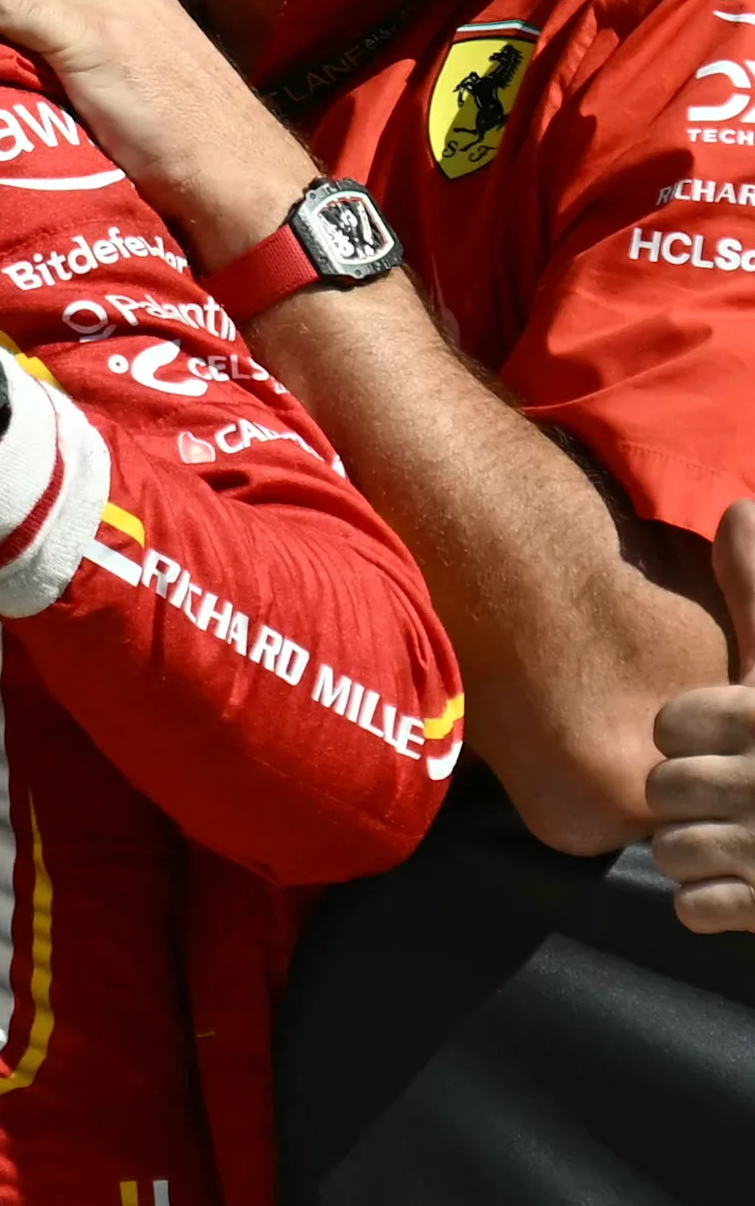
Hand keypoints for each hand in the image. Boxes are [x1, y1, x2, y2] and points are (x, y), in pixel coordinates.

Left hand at [648, 501, 754, 931]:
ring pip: (672, 849)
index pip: (670, 724)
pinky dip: (712, 898)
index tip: (733, 730)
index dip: (690, 729)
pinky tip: (748, 879)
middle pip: (664, 789)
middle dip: (691, 790)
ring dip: (698, 845)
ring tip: (747, 830)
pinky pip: (695, 905)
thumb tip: (740, 505)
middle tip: (743, 786)